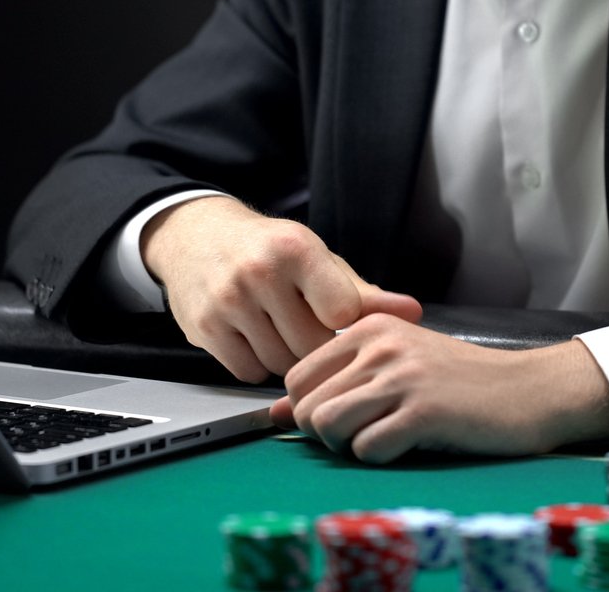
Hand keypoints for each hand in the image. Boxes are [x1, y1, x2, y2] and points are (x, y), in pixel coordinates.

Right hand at [141, 196, 421, 381]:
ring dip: (287, 357)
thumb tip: (413, 313)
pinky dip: (257, 363)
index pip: (341, 315)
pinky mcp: (205, 328)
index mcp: (296, 249)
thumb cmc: (268, 249)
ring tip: (279, 328)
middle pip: (311, 346)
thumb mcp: (319, 260)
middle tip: (306, 326)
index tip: (334, 316)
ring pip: (280, 364)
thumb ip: (365, 294)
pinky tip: (255, 337)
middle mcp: (259, 273)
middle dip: (315, 344)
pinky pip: (248, 371)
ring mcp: (228, 302)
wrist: (196, 236)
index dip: (343, 323)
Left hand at [269, 315, 608, 462]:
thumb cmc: (461, 380)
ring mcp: (402, 377)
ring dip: (350, 446)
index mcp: (369, 328)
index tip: (343, 418)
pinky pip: (368, 449)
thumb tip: (275, 413)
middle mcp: (380, 346)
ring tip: (384, 438)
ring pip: (328, 426)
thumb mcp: (397, 364)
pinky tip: (411, 443)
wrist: (529, 390)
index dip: (309, 409)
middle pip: (307, 406)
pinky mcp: (424, 412)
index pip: (297, 376)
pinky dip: (382, 457)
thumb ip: (338, 382)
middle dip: (327, 434)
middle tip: (367, 433)